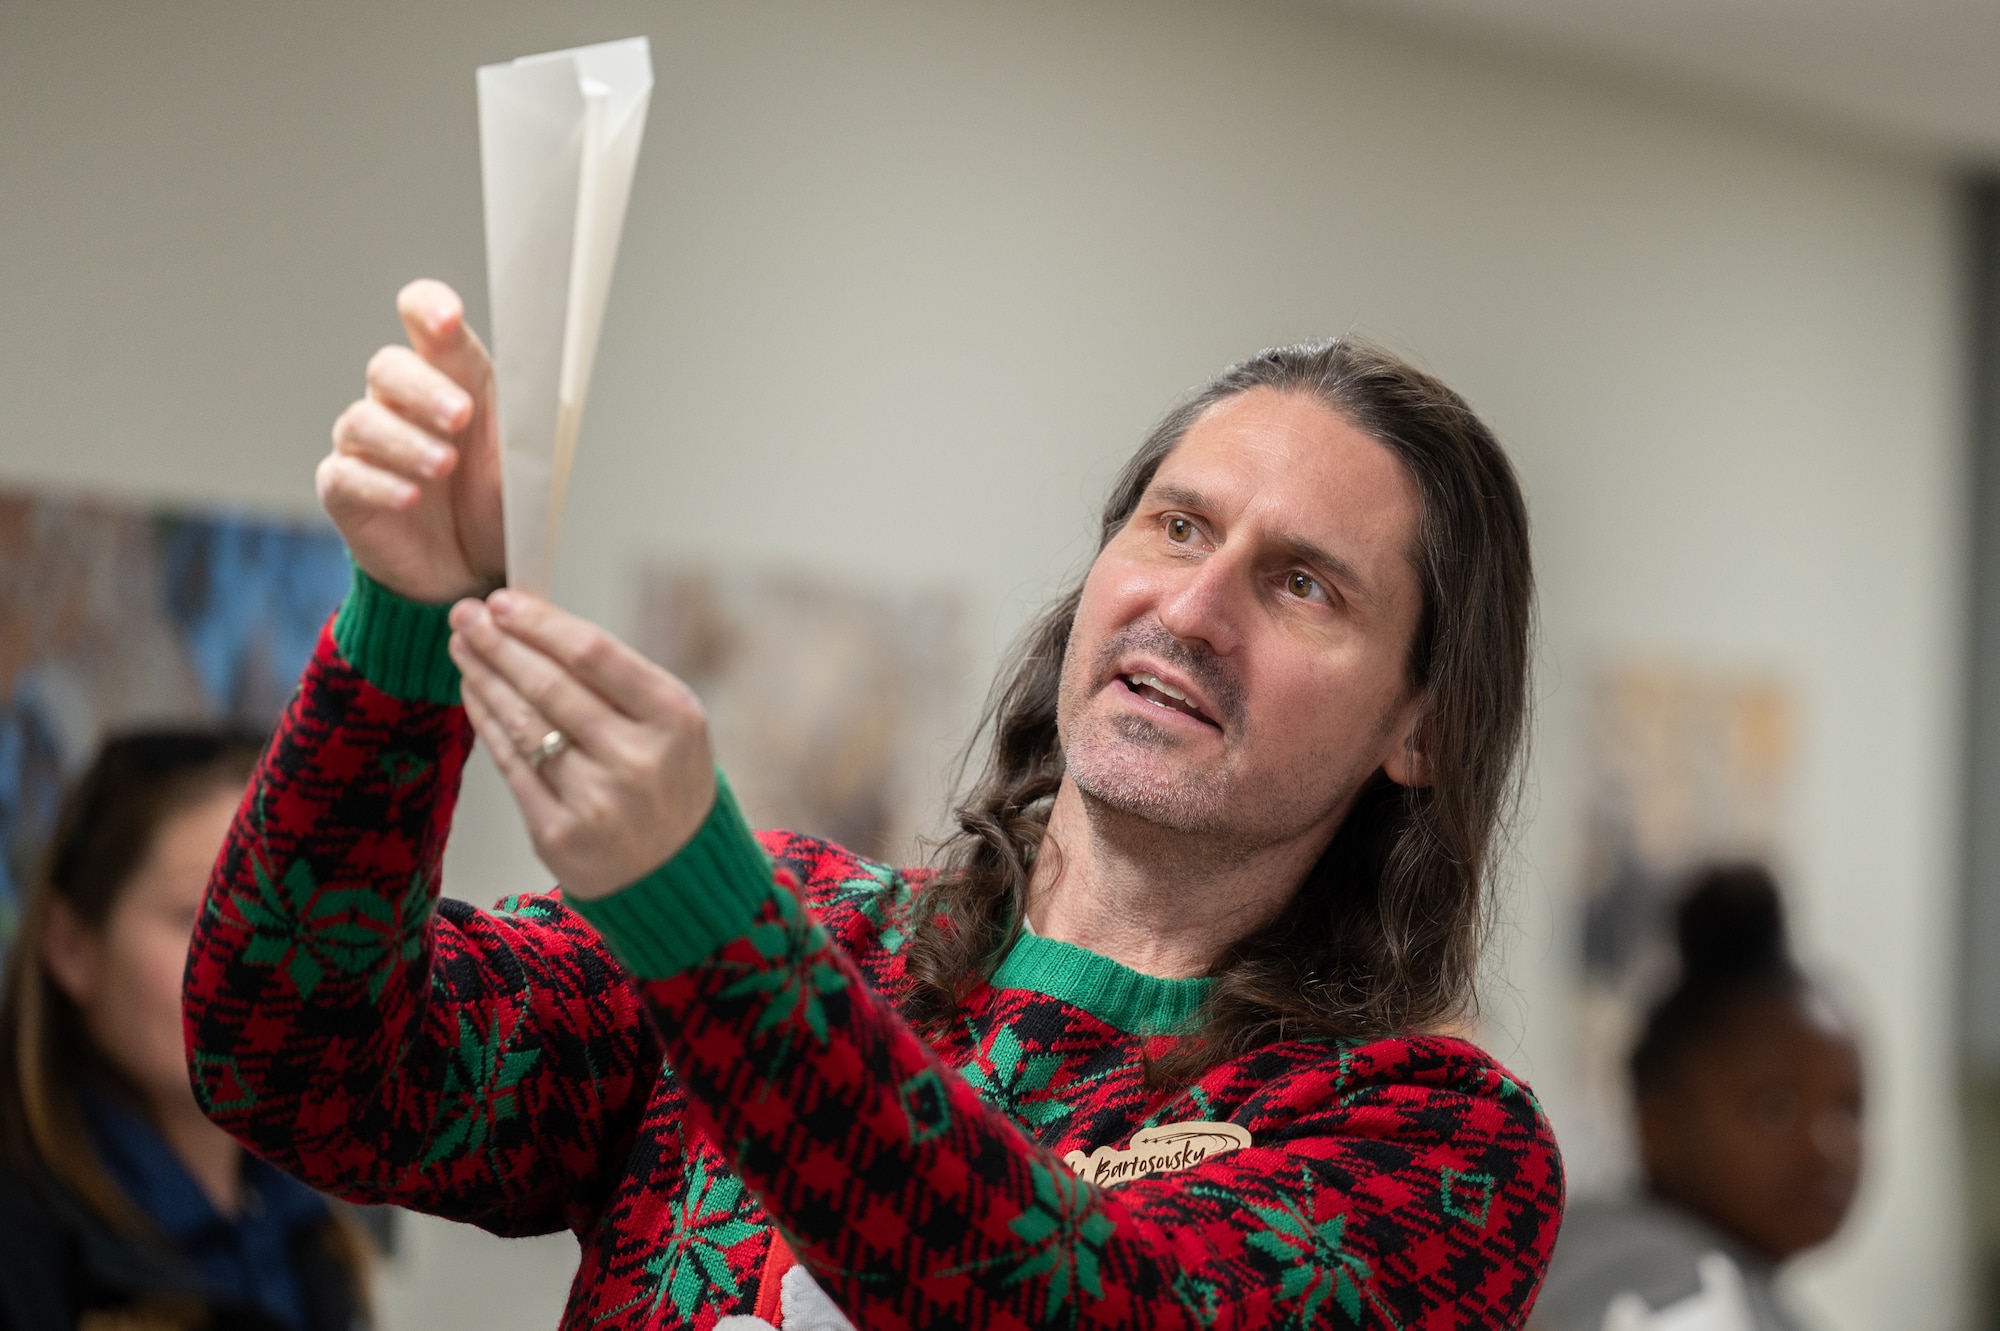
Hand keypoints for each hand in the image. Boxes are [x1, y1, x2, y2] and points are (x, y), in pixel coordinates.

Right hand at [319, 280, 505, 602]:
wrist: (477, 570)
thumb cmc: (501, 502)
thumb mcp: (531, 460)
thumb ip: (531, 419)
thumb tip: (545, 387)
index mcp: (453, 378)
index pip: (425, 322)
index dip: (427, 309)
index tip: (447, 319)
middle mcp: (403, 403)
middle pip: (388, 367)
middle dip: (423, 387)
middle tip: (460, 415)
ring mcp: (369, 446)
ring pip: (363, 420)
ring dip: (405, 441)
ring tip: (443, 466)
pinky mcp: (346, 491)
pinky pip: (346, 475)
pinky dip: (379, 483)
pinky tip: (410, 496)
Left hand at [447, 590, 716, 898]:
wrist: (677, 873)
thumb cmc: (668, 779)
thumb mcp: (670, 722)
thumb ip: (615, 679)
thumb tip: (534, 625)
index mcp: (674, 718)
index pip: (593, 655)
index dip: (540, 624)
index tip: (503, 601)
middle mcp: (637, 760)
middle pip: (550, 686)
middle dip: (500, 644)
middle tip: (465, 614)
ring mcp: (597, 801)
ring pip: (523, 724)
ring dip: (485, 678)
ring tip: (463, 648)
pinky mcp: (559, 834)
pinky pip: (511, 766)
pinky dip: (488, 723)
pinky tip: (475, 694)